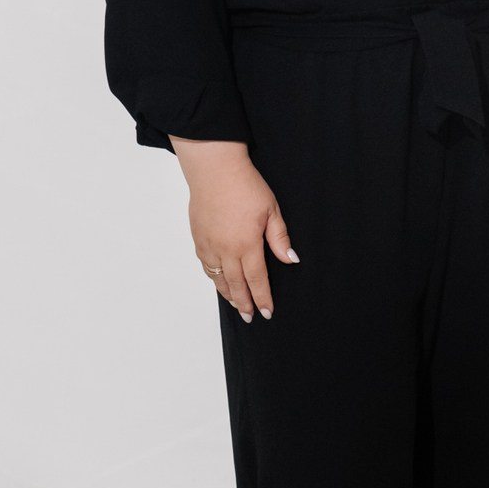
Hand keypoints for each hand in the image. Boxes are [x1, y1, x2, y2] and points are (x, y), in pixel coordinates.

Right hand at [170, 139, 297, 323]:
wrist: (214, 170)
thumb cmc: (245, 185)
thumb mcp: (271, 210)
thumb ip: (279, 237)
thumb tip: (290, 259)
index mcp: (246, 244)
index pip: (256, 280)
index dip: (262, 298)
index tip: (267, 312)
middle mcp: (225, 250)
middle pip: (236, 285)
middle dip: (245, 304)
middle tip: (251, 317)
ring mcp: (209, 245)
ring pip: (219, 279)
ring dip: (229, 294)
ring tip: (237, 305)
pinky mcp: (198, 238)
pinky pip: (206, 266)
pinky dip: (214, 278)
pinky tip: (220, 282)